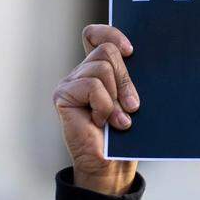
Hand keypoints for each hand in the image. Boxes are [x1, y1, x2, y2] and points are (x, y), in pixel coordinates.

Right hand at [52, 24, 140, 195]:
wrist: (111, 166)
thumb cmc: (126, 133)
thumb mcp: (132, 99)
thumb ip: (130, 78)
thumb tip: (137, 57)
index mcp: (99, 69)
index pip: (95, 34)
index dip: (111, 33)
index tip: (131, 51)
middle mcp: (81, 72)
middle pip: (107, 51)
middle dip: (126, 78)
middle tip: (133, 105)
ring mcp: (70, 83)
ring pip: (102, 67)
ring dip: (117, 95)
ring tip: (119, 119)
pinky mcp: (63, 96)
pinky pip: (92, 85)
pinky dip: (104, 105)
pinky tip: (102, 122)